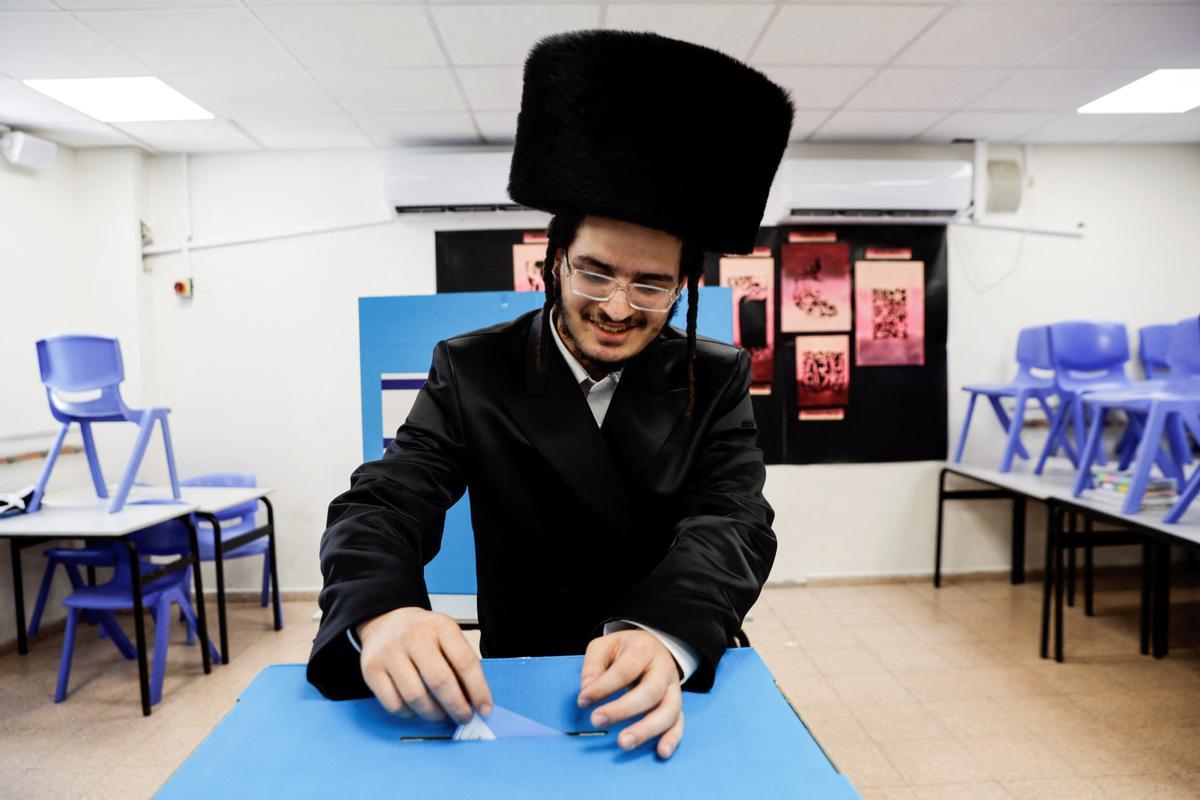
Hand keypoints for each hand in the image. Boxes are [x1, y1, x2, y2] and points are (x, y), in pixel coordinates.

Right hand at [357, 607, 491, 724]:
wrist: (384, 622)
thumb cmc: (423, 635)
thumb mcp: (447, 636)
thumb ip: (461, 664)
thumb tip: (475, 702)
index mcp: (440, 626)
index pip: (464, 661)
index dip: (478, 690)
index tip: (485, 708)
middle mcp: (413, 637)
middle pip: (439, 681)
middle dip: (456, 706)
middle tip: (464, 718)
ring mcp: (389, 653)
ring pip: (415, 697)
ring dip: (434, 714)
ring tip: (441, 715)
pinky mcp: (371, 670)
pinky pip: (394, 704)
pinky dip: (410, 714)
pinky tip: (417, 708)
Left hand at [577, 629, 684, 758]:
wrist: (653, 645)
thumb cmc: (625, 649)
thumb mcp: (605, 645)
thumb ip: (594, 665)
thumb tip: (587, 692)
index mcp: (644, 650)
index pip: (625, 670)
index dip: (603, 687)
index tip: (583, 700)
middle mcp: (663, 669)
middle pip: (650, 691)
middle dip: (623, 709)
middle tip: (597, 721)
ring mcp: (673, 688)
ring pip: (668, 711)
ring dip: (647, 729)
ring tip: (624, 743)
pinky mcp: (677, 704)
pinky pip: (679, 723)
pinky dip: (673, 738)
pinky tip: (661, 752)